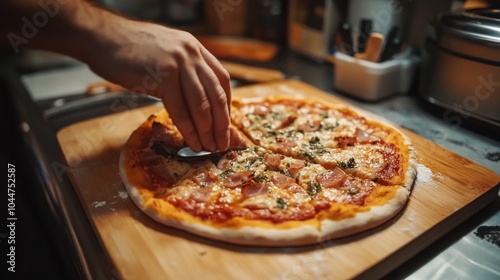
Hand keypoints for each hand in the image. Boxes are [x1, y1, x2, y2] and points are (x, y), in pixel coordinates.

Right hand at [89, 20, 231, 151]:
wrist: (103, 37)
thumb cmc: (130, 48)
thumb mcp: (167, 51)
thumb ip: (185, 69)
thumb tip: (197, 101)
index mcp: (195, 48)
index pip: (222, 79)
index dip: (227, 105)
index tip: (226, 124)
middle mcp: (191, 54)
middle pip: (216, 95)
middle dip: (222, 123)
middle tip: (223, 143)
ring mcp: (178, 64)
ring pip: (201, 105)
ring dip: (208, 131)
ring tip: (211, 147)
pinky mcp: (163, 77)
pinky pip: (181, 110)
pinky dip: (189, 130)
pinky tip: (193, 142)